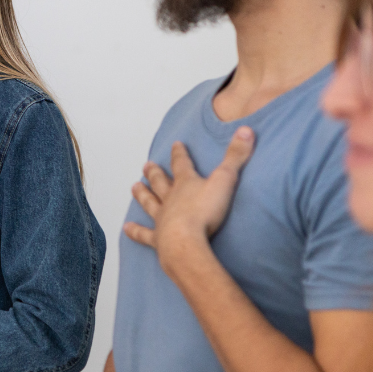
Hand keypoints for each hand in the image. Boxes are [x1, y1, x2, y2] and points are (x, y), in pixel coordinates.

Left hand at [123, 127, 253, 273]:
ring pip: (149, 203)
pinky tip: (126, 228)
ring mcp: (162, 218)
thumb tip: (246, 129)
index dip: (179, 153)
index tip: (175, 144)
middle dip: (154, 173)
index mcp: (185, 184)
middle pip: (160, 182)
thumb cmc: (205, 212)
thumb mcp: (225, 180)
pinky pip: (144, 234)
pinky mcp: (158, 238)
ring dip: (142, 195)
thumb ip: (236, 157)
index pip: (181, 164)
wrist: (186, 242)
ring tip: (134, 187)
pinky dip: (135, 231)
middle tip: (146, 165)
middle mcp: (170, 199)